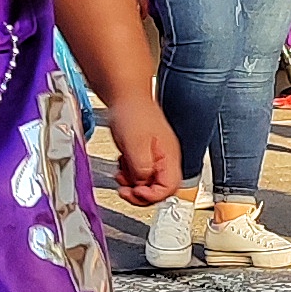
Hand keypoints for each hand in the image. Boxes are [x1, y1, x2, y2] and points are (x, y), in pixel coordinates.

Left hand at [108, 86, 181, 206]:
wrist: (125, 96)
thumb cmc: (133, 113)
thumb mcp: (135, 144)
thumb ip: (141, 167)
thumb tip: (143, 183)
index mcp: (169, 156)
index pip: (169, 188)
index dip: (151, 195)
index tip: (136, 192)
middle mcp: (166, 158)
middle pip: (160, 189)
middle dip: (140, 193)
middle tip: (125, 190)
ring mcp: (156, 156)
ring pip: (149, 182)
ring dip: (133, 184)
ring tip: (121, 177)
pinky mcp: (146, 153)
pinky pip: (141, 172)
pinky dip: (130, 174)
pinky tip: (122, 166)